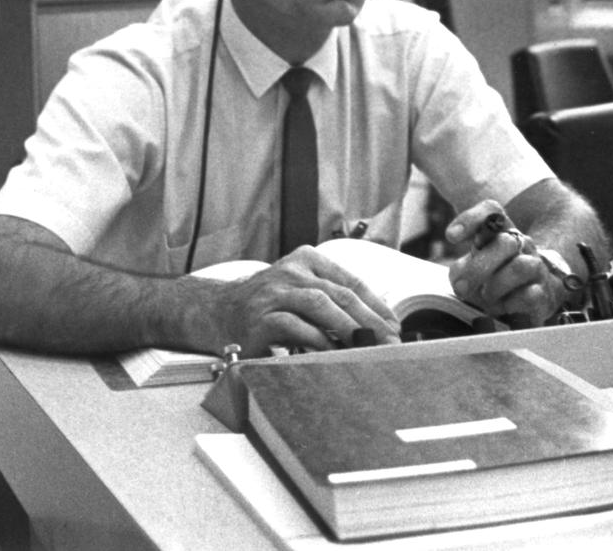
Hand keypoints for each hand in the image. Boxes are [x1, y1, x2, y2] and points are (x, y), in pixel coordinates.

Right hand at [200, 245, 400, 356]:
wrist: (217, 310)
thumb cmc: (269, 305)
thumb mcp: (301, 291)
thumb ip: (332, 301)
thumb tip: (376, 328)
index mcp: (308, 260)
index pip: (351, 281)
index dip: (377, 306)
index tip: (394, 327)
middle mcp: (292, 271)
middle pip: (341, 293)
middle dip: (370, 320)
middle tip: (388, 341)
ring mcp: (274, 292)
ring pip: (320, 304)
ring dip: (348, 327)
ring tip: (367, 345)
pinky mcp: (260, 317)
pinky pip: (295, 326)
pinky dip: (317, 341)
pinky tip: (332, 353)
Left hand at [445, 201, 566, 324]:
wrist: (533, 299)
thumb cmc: (494, 281)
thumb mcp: (472, 271)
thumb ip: (461, 271)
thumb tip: (460, 279)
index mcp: (501, 233)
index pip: (492, 212)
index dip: (471, 219)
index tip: (451, 237)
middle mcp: (521, 245)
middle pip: (505, 242)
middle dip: (479, 266)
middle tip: (462, 287)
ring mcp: (536, 267)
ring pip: (520, 267)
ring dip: (496, 285)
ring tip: (487, 297)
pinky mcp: (544, 293)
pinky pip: (531, 295)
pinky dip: (513, 303)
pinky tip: (505, 308)